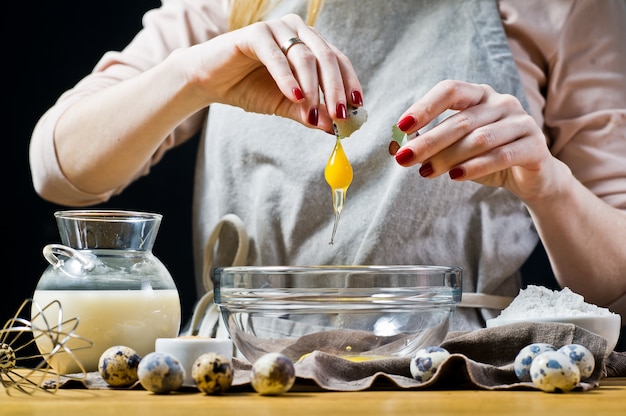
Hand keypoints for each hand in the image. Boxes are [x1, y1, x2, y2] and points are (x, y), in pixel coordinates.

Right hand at [181, 14, 362, 132]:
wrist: (211, 82)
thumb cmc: (250, 89)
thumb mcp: (286, 106)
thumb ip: (309, 113)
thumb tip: (333, 128)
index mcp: (310, 44)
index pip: (339, 61)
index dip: (349, 84)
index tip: (357, 108)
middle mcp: (298, 31)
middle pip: (327, 58)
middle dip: (335, 90)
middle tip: (340, 116)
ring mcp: (277, 29)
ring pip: (305, 57)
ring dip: (312, 88)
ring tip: (314, 113)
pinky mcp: (255, 33)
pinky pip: (276, 56)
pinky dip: (287, 78)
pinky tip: (294, 97)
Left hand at [392, 80, 559, 201]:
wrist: (532, 177)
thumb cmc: (486, 158)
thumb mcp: (455, 149)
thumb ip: (430, 144)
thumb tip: (395, 148)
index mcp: (480, 95)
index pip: (450, 90)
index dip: (425, 106)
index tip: (401, 126)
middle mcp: (502, 102)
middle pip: (460, 120)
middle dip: (428, 140)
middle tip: (404, 158)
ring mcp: (521, 122)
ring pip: (479, 139)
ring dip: (448, 157)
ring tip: (425, 173)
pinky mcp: (535, 145)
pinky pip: (501, 155)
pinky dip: (475, 167)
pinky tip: (455, 177)